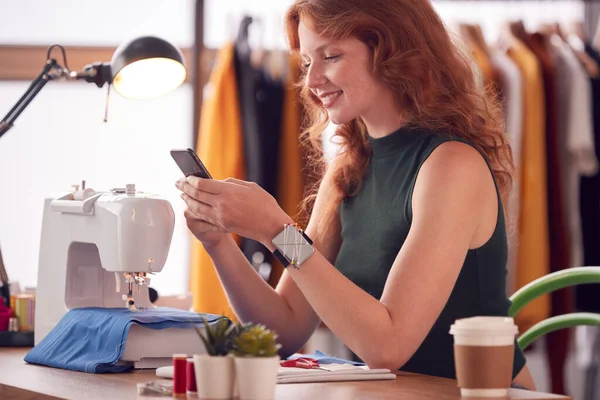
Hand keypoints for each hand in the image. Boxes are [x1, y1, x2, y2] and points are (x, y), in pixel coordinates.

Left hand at [176, 176, 292, 248]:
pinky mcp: (222, 226)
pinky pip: (204, 217)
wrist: (272, 227)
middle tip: (178, 183)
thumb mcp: (250, 187)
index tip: (187, 177)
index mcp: (229, 191)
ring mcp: (221, 217)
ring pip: (197, 207)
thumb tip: (217, 183)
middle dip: (184, 188)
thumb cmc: (265, 205)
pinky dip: (196, 211)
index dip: (191, 180)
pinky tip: (192, 206)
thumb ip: (231, 183)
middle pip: (196, 195)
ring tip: (182, 194)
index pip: (202, 184)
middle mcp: (222, 204)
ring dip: (187, 200)